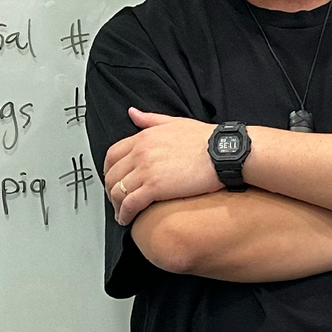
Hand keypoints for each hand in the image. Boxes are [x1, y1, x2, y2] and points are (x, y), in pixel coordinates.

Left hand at [104, 108, 220, 224]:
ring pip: (117, 191)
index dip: (108, 171)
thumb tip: (133, 113)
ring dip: (116, 205)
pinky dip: (124, 214)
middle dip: (110, 191)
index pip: (112, 155)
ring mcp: (146, 170)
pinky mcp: (155, 187)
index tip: (112, 180)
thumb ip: (150, 119)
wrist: (222, 152)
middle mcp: (140, 152)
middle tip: (116, 200)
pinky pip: (130, 204)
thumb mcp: (174, 122)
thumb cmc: (205, 140)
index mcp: (143, 137)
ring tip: (121, 213)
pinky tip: (127, 219)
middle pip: (112, 175)